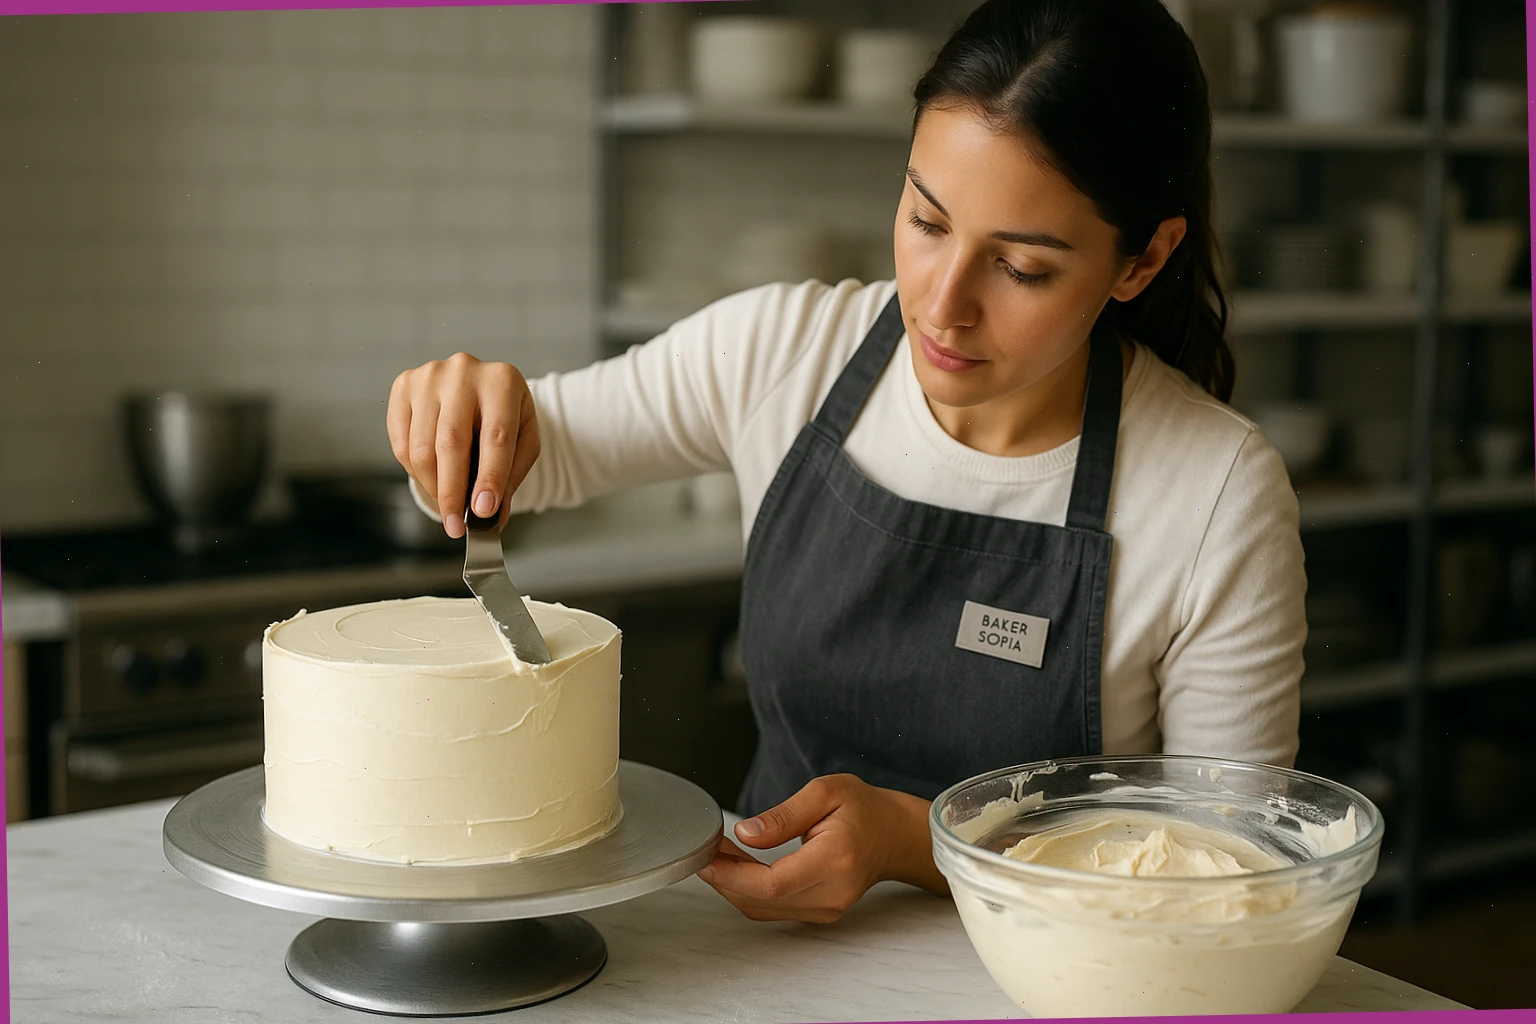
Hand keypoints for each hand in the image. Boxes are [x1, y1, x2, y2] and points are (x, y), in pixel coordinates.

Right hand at [387, 352, 539, 537]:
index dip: (489, 477)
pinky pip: (401, 442)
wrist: (481, 386)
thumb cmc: (505, 416)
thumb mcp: (523, 442)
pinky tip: (432, 478)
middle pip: (451, 442)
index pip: (496, 436)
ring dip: (433, 487)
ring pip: (422, 447)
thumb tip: (491, 518)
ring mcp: (429, 376)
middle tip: (456, 526)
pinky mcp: (403, 387)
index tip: (483, 511)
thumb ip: (511, 478)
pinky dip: (415, 471)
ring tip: (448, 506)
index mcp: (502, 381)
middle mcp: (463, 371)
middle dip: (452, 492)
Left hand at [696, 774, 948, 923]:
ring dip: (733, 885)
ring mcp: (827, 909)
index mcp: (835, 860)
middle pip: (761, 902)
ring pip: (762, 909)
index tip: (708, 855)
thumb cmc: (864, 809)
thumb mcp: (825, 792)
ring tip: (720, 852)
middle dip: (724, 877)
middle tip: (708, 846)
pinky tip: (740, 866)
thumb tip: (746, 833)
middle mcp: (832, 893)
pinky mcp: (819, 913)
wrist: (895, 836)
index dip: (732, 874)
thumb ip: (783, 815)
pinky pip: (772, 909)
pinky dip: (749, 890)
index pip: (773, 883)